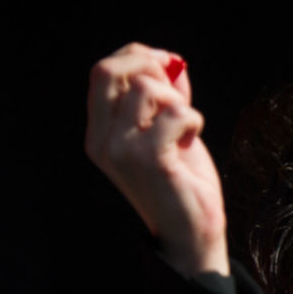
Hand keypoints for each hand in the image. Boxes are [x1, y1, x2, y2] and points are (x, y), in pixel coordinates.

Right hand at [85, 43, 228, 275]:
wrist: (191, 236)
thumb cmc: (182, 186)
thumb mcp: (169, 133)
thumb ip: (165, 98)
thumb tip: (172, 63)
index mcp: (99, 132)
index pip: (102, 72)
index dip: (136, 57)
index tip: (168, 66)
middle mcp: (102, 140)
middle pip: (109, 70)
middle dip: (150, 67)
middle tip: (178, 94)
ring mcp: (120, 150)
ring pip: (146, 88)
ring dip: (177, 100)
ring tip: (186, 128)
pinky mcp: (149, 160)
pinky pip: (175, 113)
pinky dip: (192, 119)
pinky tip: (193, 139)